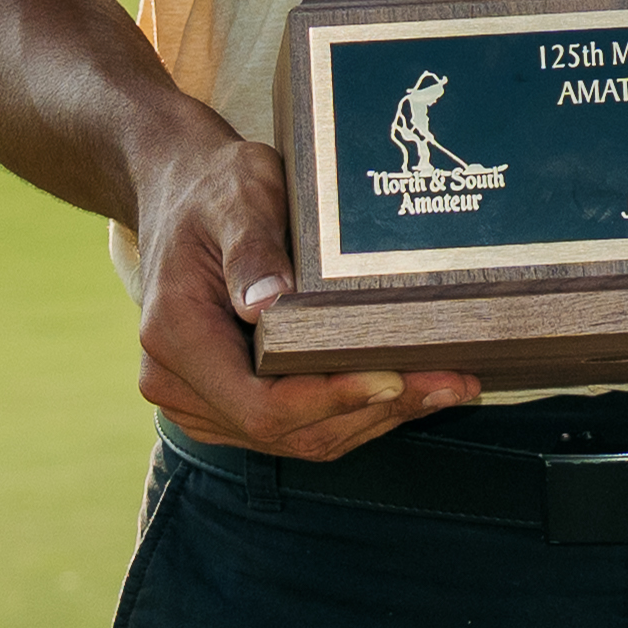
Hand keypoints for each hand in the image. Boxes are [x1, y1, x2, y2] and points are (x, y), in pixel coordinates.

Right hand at [132, 116, 481, 458]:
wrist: (182, 192)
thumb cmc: (213, 189)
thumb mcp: (237, 198)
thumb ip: (251, 248)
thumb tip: (266, 303)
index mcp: (175, 338)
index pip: (260, 405)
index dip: (332, 400)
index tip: (396, 378)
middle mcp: (179, 385)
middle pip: (288, 431)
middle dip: (375, 410)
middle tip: (452, 382)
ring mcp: (202, 403)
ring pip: (300, 438)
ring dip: (376, 417)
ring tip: (447, 385)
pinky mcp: (228, 406)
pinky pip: (297, 426)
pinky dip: (355, 411)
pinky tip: (409, 386)